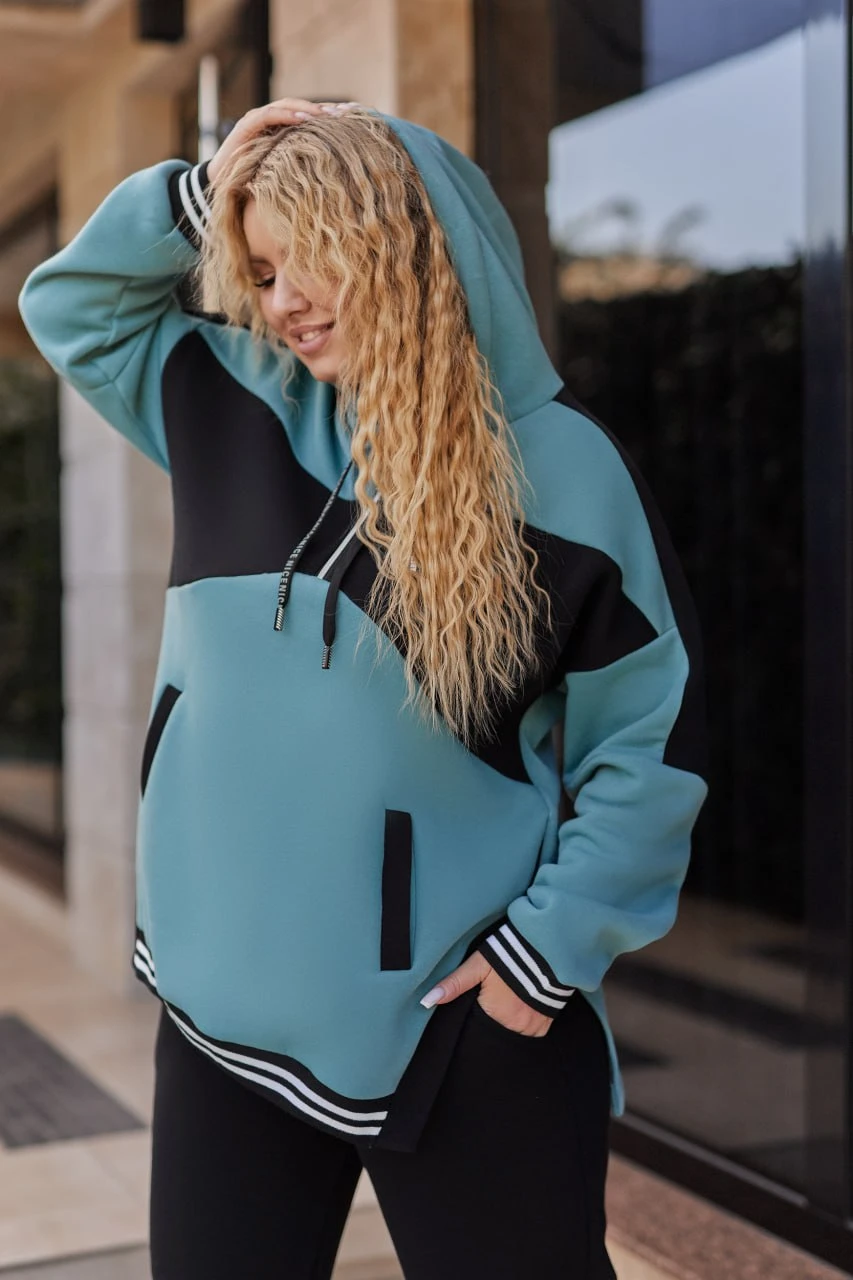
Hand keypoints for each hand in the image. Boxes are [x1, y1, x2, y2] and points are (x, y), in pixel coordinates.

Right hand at [207, 98, 359, 184]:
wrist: (221, 188)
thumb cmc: (254, 186)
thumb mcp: (285, 179)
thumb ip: (303, 173)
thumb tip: (336, 185)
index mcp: (284, 132)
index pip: (310, 119)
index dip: (330, 118)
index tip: (354, 120)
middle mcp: (273, 122)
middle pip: (303, 109)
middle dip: (325, 110)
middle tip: (347, 113)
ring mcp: (259, 121)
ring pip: (287, 106)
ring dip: (308, 109)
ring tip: (327, 114)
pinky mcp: (246, 126)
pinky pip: (268, 115)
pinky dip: (285, 114)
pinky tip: (302, 119)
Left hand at [420, 950, 553, 1036]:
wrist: (547, 946)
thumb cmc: (510, 954)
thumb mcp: (478, 965)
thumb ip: (454, 984)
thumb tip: (426, 1001)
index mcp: (494, 1014)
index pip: (476, 1026)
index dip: (475, 1015)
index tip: (479, 1002)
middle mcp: (514, 1025)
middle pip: (494, 1030)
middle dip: (492, 1019)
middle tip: (496, 997)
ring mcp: (531, 1026)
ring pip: (512, 1032)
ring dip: (509, 1021)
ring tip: (509, 999)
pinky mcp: (546, 1023)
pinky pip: (531, 1031)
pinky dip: (526, 1021)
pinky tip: (523, 1004)